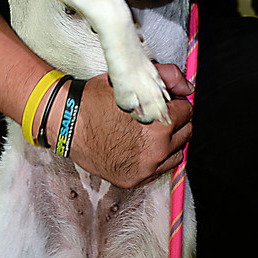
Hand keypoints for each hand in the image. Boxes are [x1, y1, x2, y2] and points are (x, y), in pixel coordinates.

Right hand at [54, 67, 192, 188]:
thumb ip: (166, 78)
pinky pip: (160, 169)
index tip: (164, 102)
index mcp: (158, 122)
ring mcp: (146, 168)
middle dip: (174, 121)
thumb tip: (189, 88)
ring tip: (147, 130)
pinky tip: (140, 145)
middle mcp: (156, 149)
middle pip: (184, 132)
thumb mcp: (130, 81)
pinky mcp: (135, 180)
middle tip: (155, 115)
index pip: (186, 110)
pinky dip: (156, 157)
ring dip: (168, 140)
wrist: (68, 123)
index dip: (174, 103)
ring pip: (176, 152)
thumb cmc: (98, 99)